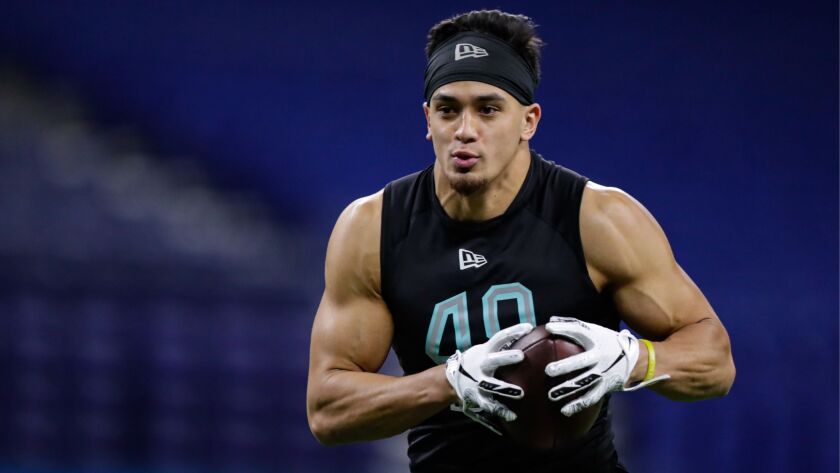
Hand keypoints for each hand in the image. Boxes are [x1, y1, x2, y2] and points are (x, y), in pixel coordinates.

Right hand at [445, 322, 532, 433]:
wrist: (453, 379)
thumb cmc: (476, 362)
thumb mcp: (484, 351)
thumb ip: (500, 348)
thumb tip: (525, 340)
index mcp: (485, 351)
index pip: (500, 337)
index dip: (513, 331)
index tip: (528, 327)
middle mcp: (481, 365)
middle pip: (494, 360)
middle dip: (507, 357)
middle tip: (521, 356)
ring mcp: (478, 382)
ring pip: (492, 385)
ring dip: (506, 388)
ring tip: (520, 393)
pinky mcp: (477, 396)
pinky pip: (490, 404)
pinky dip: (501, 410)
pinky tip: (512, 415)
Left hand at [544, 317, 668, 416]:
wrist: (635, 361)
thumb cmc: (607, 343)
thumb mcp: (595, 331)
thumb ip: (572, 326)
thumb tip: (550, 322)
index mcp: (596, 341)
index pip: (579, 331)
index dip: (564, 328)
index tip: (548, 328)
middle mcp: (600, 358)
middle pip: (581, 362)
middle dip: (565, 366)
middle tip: (548, 370)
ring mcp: (602, 374)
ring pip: (584, 383)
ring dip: (567, 390)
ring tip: (551, 395)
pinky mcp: (604, 387)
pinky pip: (590, 397)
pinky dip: (578, 405)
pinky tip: (564, 410)